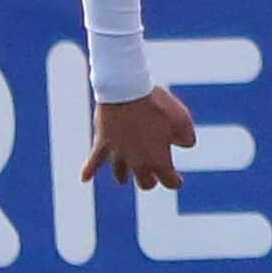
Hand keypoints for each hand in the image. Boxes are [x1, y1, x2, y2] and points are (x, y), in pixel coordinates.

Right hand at [81, 87, 196, 189]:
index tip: (177, 179)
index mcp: (159, 160)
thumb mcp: (182, 119)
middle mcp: (137, 163)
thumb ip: (187, 138)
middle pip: (144, 183)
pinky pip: (92, 162)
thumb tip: (185, 145)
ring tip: (127, 174)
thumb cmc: (157, 105)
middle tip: (153, 173)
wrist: (126, 90)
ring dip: (126, 175)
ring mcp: (117, 155)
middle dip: (151, 179)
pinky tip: (84, 178)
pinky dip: (88, 170)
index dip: (175, 181)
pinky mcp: (101, 143)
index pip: (169, 182)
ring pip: (120, 176)